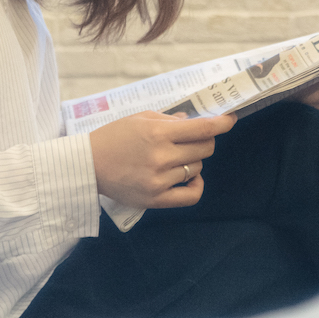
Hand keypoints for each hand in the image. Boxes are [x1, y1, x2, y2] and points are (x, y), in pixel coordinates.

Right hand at [89, 110, 235, 209]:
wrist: (88, 164)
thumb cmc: (113, 137)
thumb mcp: (140, 119)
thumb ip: (170, 120)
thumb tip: (194, 121)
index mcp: (158, 134)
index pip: (202, 129)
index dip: (221, 123)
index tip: (230, 120)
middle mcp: (161, 157)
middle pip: (204, 149)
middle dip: (205, 141)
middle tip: (196, 138)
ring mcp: (160, 180)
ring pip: (197, 168)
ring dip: (193, 160)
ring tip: (177, 156)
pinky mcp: (156, 198)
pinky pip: (191, 195)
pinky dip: (196, 185)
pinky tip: (190, 177)